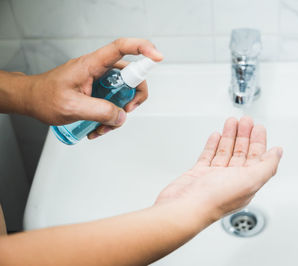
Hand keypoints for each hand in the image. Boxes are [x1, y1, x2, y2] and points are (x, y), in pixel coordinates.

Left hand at [20, 38, 162, 138]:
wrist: (32, 100)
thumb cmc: (45, 97)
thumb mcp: (71, 107)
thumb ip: (99, 111)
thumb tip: (121, 116)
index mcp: (92, 64)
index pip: (121, 47)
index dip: (142, 48)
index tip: (157, 57)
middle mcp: (99, 69)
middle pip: (131, 75)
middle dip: (134, 96)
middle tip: (126, 111)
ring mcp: (100, 81)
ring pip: (124, 93)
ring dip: (119, 113)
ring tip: (103, 127)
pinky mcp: (99, 91)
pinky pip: (114, 102)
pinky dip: (111, 117)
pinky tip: (98, 127)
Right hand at [155, 116, 282, 221]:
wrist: (185, 207)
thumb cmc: (214, 199)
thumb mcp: (250, 180)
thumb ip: (267, 166)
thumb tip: (278, 153)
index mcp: (246, 183)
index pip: (256, 159)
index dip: (259, 142)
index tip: (259, 128)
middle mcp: (231, 180)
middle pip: (241, 153)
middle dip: (244, 135)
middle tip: (246, 120)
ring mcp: (214, 177)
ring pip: (225, 152)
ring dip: (230, 136)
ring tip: (231, 122)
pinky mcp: (198, 175)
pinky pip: (208, 156)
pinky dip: (213, 145)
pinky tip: (216, 136)